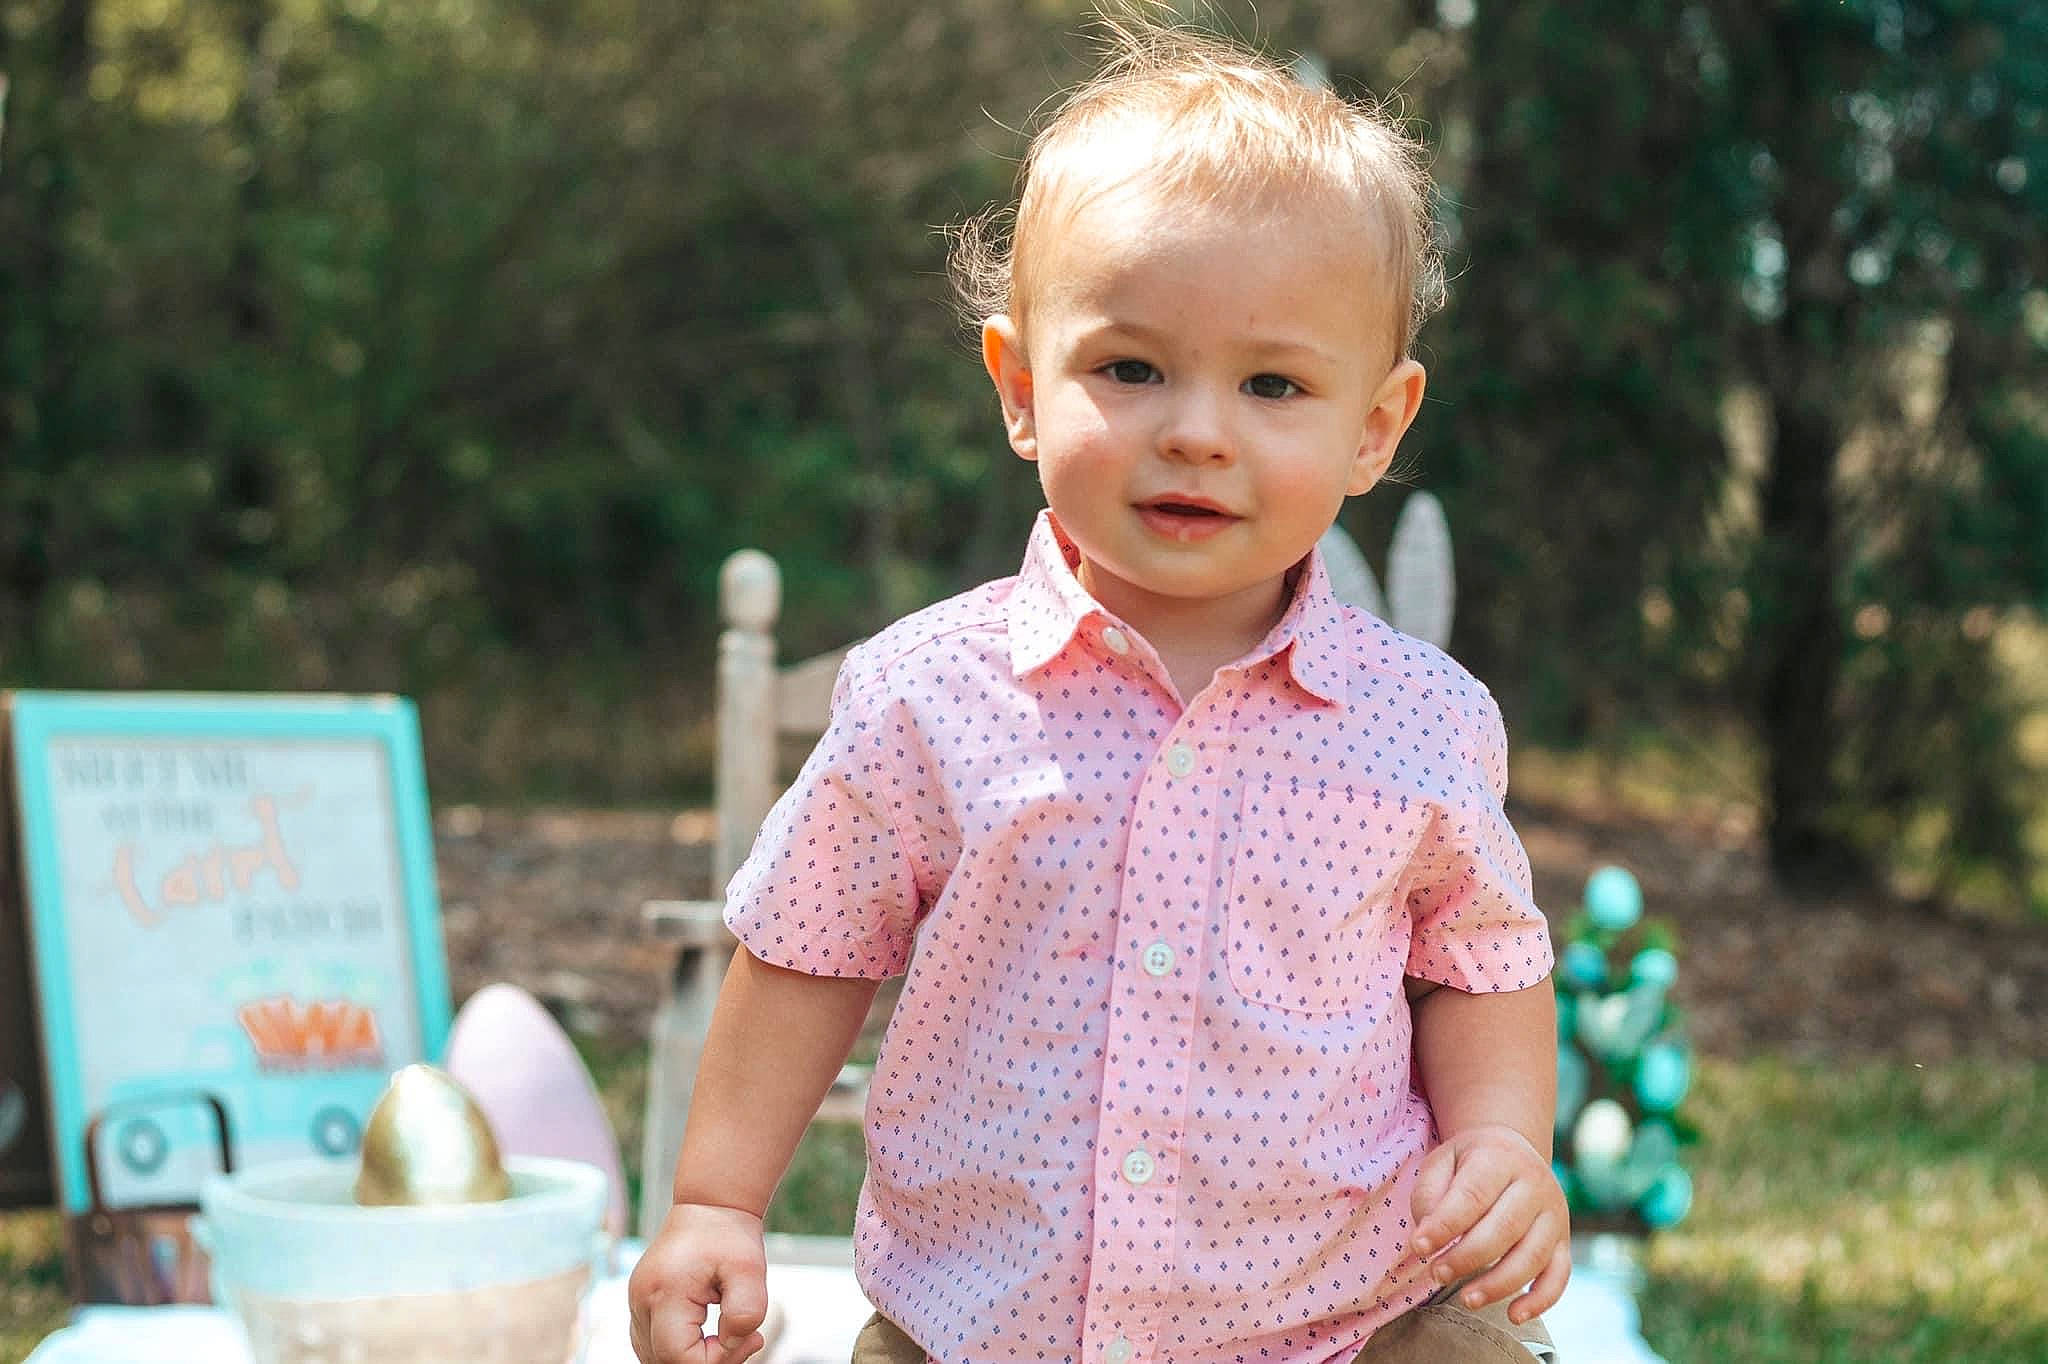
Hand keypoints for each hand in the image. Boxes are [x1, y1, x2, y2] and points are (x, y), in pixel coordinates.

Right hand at [627, 1202, 771, 1362]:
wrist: (710, 1204)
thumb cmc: (729, 1233)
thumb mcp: (751, 1270)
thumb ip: (746, 1314)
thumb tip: (733, 1343)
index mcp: (665, 1292)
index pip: (679, 1357)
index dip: (717, 1360)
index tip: (749, 1337)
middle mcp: (642, 1300)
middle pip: (664, 1361)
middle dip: (707, 1361)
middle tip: (744, 1339)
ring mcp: (636, 1302)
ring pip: (654, 1357)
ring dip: (690, 1358)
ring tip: (726, 1335)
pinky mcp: (641, 1302)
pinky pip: (651, 1343)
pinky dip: (677, 1350)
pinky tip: (706, 1336)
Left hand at [1408, 1124, 1570, 1324]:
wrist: (1511, 1150)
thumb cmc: (1468, 1164)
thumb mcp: (1441, 1162)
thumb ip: (1429, 1194)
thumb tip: (1428, 1237)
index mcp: (1499, 1157)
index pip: (1473, 1195)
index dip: (1445, 1225)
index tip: (1419, 1247)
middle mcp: (1534, 1184)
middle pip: (1505, 1227)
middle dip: (1468, 1257)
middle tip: (1437, 1274)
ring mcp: (1554, 1214)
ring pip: (1532, 1256)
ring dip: (1499, 1284)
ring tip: (1466, 1299)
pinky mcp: (1563, 1242)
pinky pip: (1559, 1276)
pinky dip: (1540, 1301)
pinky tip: (1514, 1316)